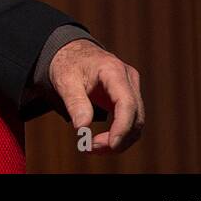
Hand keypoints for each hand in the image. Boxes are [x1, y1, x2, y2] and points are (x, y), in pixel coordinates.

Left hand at [49, 38, 143, 153]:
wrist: (71, 51)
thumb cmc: (68, 63)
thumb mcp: (65, 81)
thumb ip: (75, 103)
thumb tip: (82, 129)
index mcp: (113, 70)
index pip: (127, 103)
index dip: (122, 127)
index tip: (111, 145)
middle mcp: (128, 79)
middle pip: (135, 116)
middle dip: (118, 138)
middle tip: (90, 148)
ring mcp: (131, 88)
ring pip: (136, 122)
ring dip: (119, 140)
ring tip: (92, 147)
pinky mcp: (127, 97)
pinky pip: (129, 120)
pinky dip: (118, 134)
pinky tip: (100, 142)